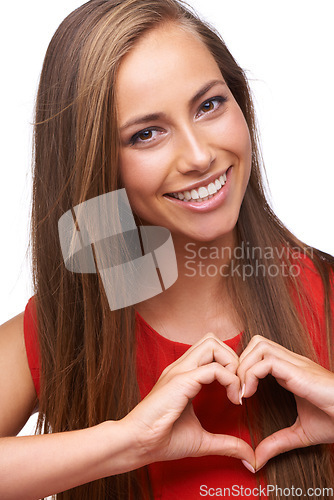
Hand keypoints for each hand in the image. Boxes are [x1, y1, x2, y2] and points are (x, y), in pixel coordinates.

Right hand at [122, 333, 254, 467]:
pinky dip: (231, 380)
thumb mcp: (202, 440)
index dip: (230, 366)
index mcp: (184, 375)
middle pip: (212, 339)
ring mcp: (180, 371)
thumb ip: (226, 443)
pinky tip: (233, 400)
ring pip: (212, 344)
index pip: (211, 350)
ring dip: (232, 363)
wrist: (137, 444)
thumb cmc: (162, 440)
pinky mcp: (180, 381)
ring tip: (236, 390)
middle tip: (239, 386)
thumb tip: (249, 456)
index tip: (238, 396)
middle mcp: (181, 367)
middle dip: (233, 358)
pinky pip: (214, 369)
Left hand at [237, 335, 333, 470]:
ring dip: (244, 366)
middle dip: (240, 361)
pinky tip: (249, 394)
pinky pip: (267, 361)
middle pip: (256, 342)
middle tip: (235, 388)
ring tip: (242, 391)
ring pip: (259, 345)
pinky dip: (251, 374)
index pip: (259, 353)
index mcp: (290, 371)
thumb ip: (277, 443)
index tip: (238, 394)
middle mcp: (291, 362)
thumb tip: (257, 460)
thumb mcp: (300, 433)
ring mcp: (295, 363)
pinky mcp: (298, 371)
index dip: (244, 367)